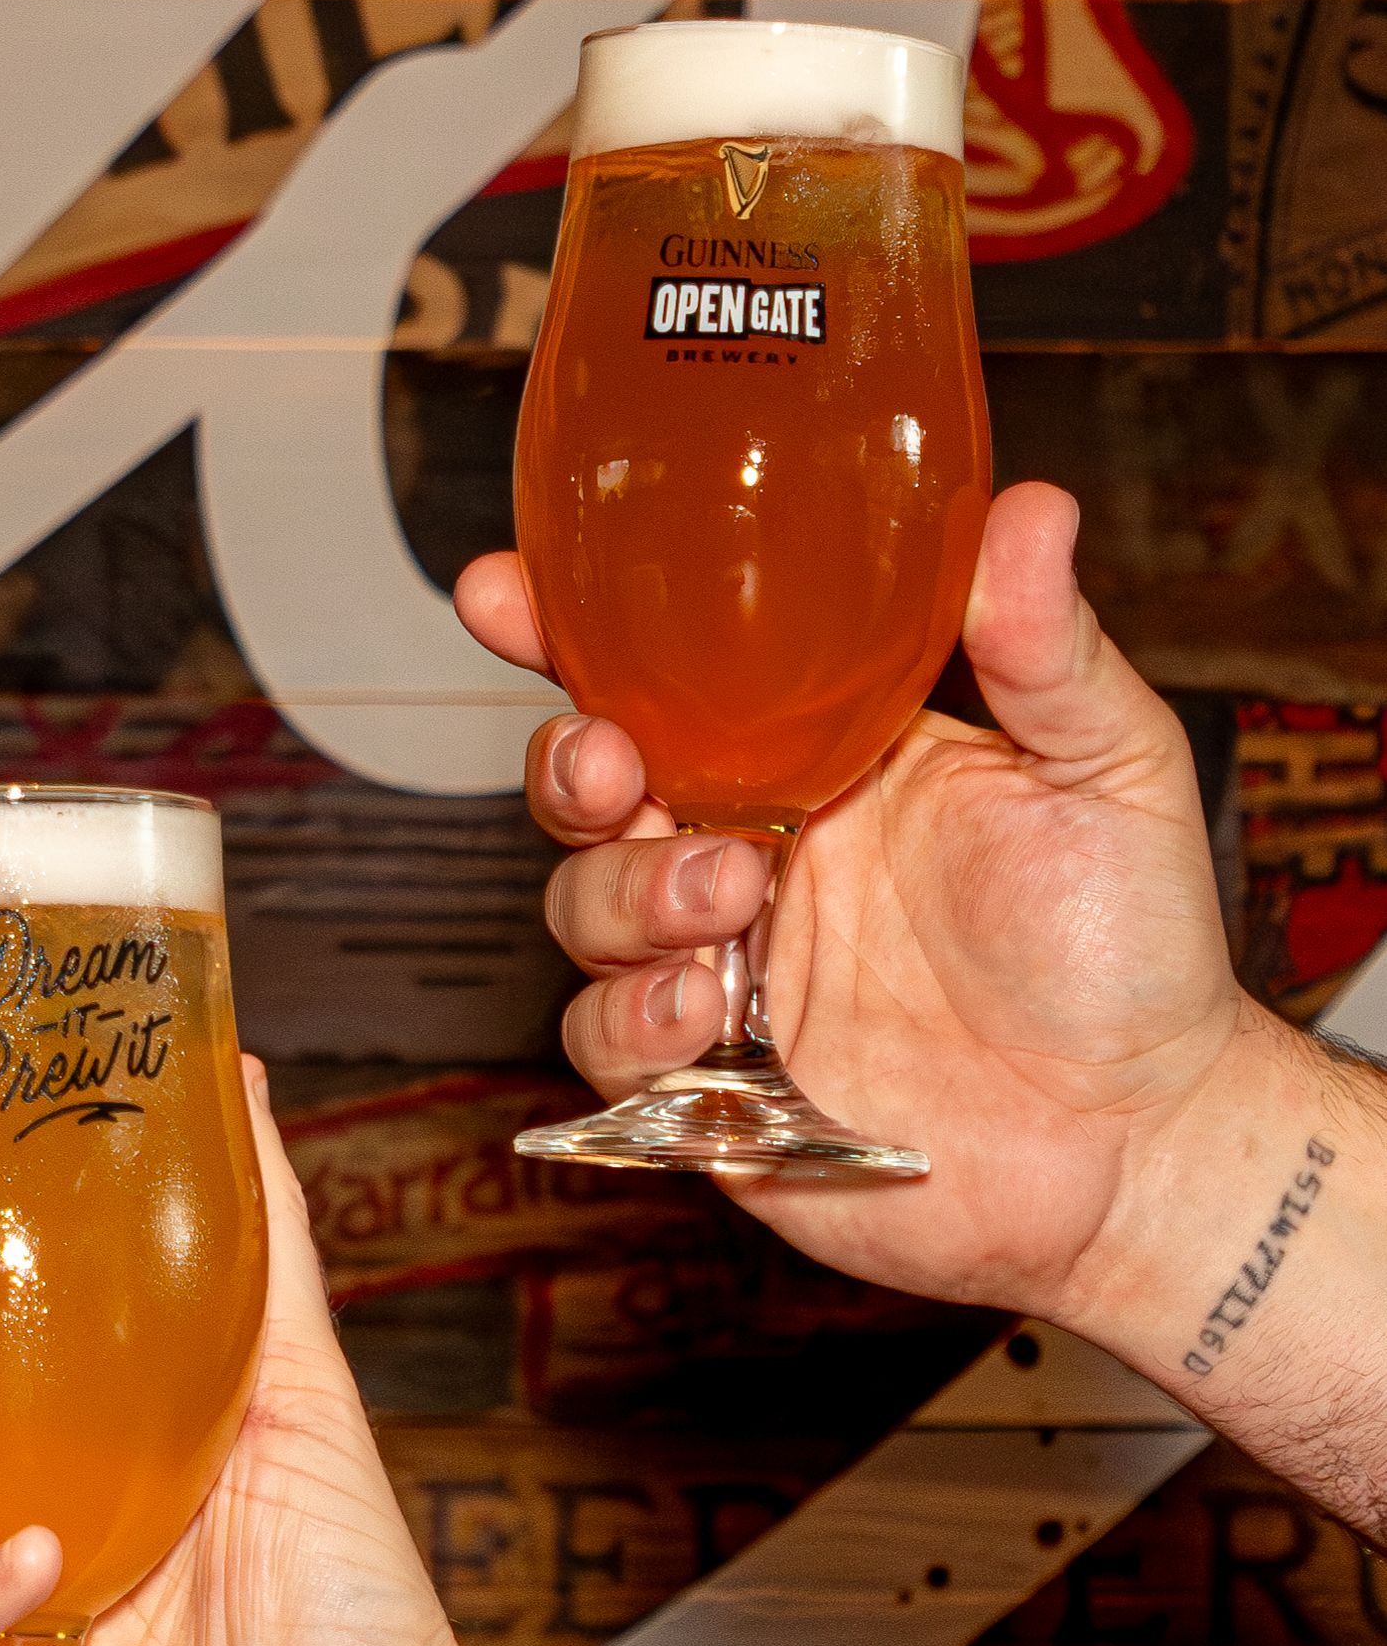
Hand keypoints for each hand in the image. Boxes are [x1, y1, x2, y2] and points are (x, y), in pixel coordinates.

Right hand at [452, 481, 1255, 1326]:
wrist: (1140, 1140)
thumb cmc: (1130, 952)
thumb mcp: (1106, 770)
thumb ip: (1046, 647)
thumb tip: (1027, 505)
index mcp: (817, 760)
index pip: (665, 677)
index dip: (566, 632)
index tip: (505, 592)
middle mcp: (750, 854)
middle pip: (585, 788)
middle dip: (570, 766)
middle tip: (622, 769)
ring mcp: (723, 969)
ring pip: (580, 908)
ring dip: (625, 892)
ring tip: (730, 899)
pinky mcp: (711, 1087)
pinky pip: (603, 1043)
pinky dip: (631, 1020)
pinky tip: (707, 1013)